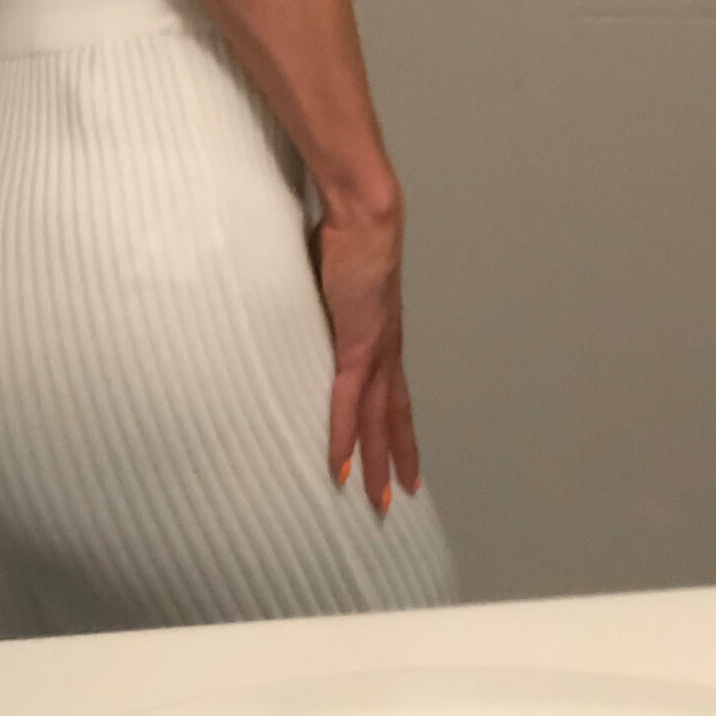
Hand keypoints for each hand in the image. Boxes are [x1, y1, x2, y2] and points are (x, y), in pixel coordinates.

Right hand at [306, 199, 422, 513]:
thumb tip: (312, 303)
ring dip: (376, 461)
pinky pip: (348, 402)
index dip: (397, 426)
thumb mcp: (337, 277)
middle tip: (398, 499)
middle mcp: (386, 347)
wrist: (364, 215)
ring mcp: (374, 349)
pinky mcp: (357, 345)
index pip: (393, 391)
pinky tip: (339, 466)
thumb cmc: (347, 233)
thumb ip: (329, 299)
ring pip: (378, 419)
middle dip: (396, 457)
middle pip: (394, 415)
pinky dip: (344, 436)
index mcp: (382, 332)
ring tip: (378, 500)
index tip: (403, 457)